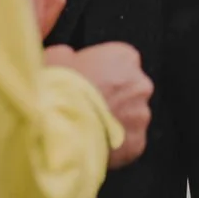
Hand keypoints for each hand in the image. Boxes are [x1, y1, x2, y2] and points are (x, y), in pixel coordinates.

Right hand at [45, 42, 152, 168]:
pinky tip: (94, 140)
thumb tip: (70, 59)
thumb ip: (73, 55)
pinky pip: (129, 140)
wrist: (60, 125)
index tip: (90, 78)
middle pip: (130, 88)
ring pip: (131, 116)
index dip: (103, 70)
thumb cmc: (60, 87)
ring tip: (89, 124)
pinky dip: (115, 142)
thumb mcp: (57, 55)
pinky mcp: (137, 142)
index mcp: (124, 57)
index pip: (122, 59)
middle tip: (89, 103)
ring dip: (115, 119)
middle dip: (114, 95)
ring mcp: (141, 115)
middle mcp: (140, 84)